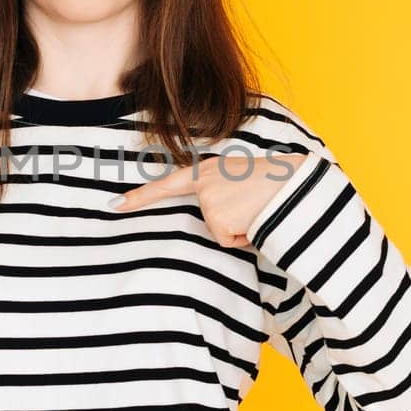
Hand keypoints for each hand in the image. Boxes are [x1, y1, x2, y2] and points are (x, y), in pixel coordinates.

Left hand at [110, 151, 309, 247]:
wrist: (297, 184)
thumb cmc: (276, 182)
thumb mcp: (242, 178)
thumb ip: (222, 190)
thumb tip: (218, 218)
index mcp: (208, 169)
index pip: (167, 184)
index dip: (139, 197)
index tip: (114, 206)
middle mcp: (204, 182)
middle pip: (207, 219)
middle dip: (228, 220)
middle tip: (250, 205)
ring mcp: (209, 201)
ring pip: (219, 232)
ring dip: (239, 228)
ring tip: (258, 210)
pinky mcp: (218, 219)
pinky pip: (228, 241)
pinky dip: (244, 237)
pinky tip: (257, 220)